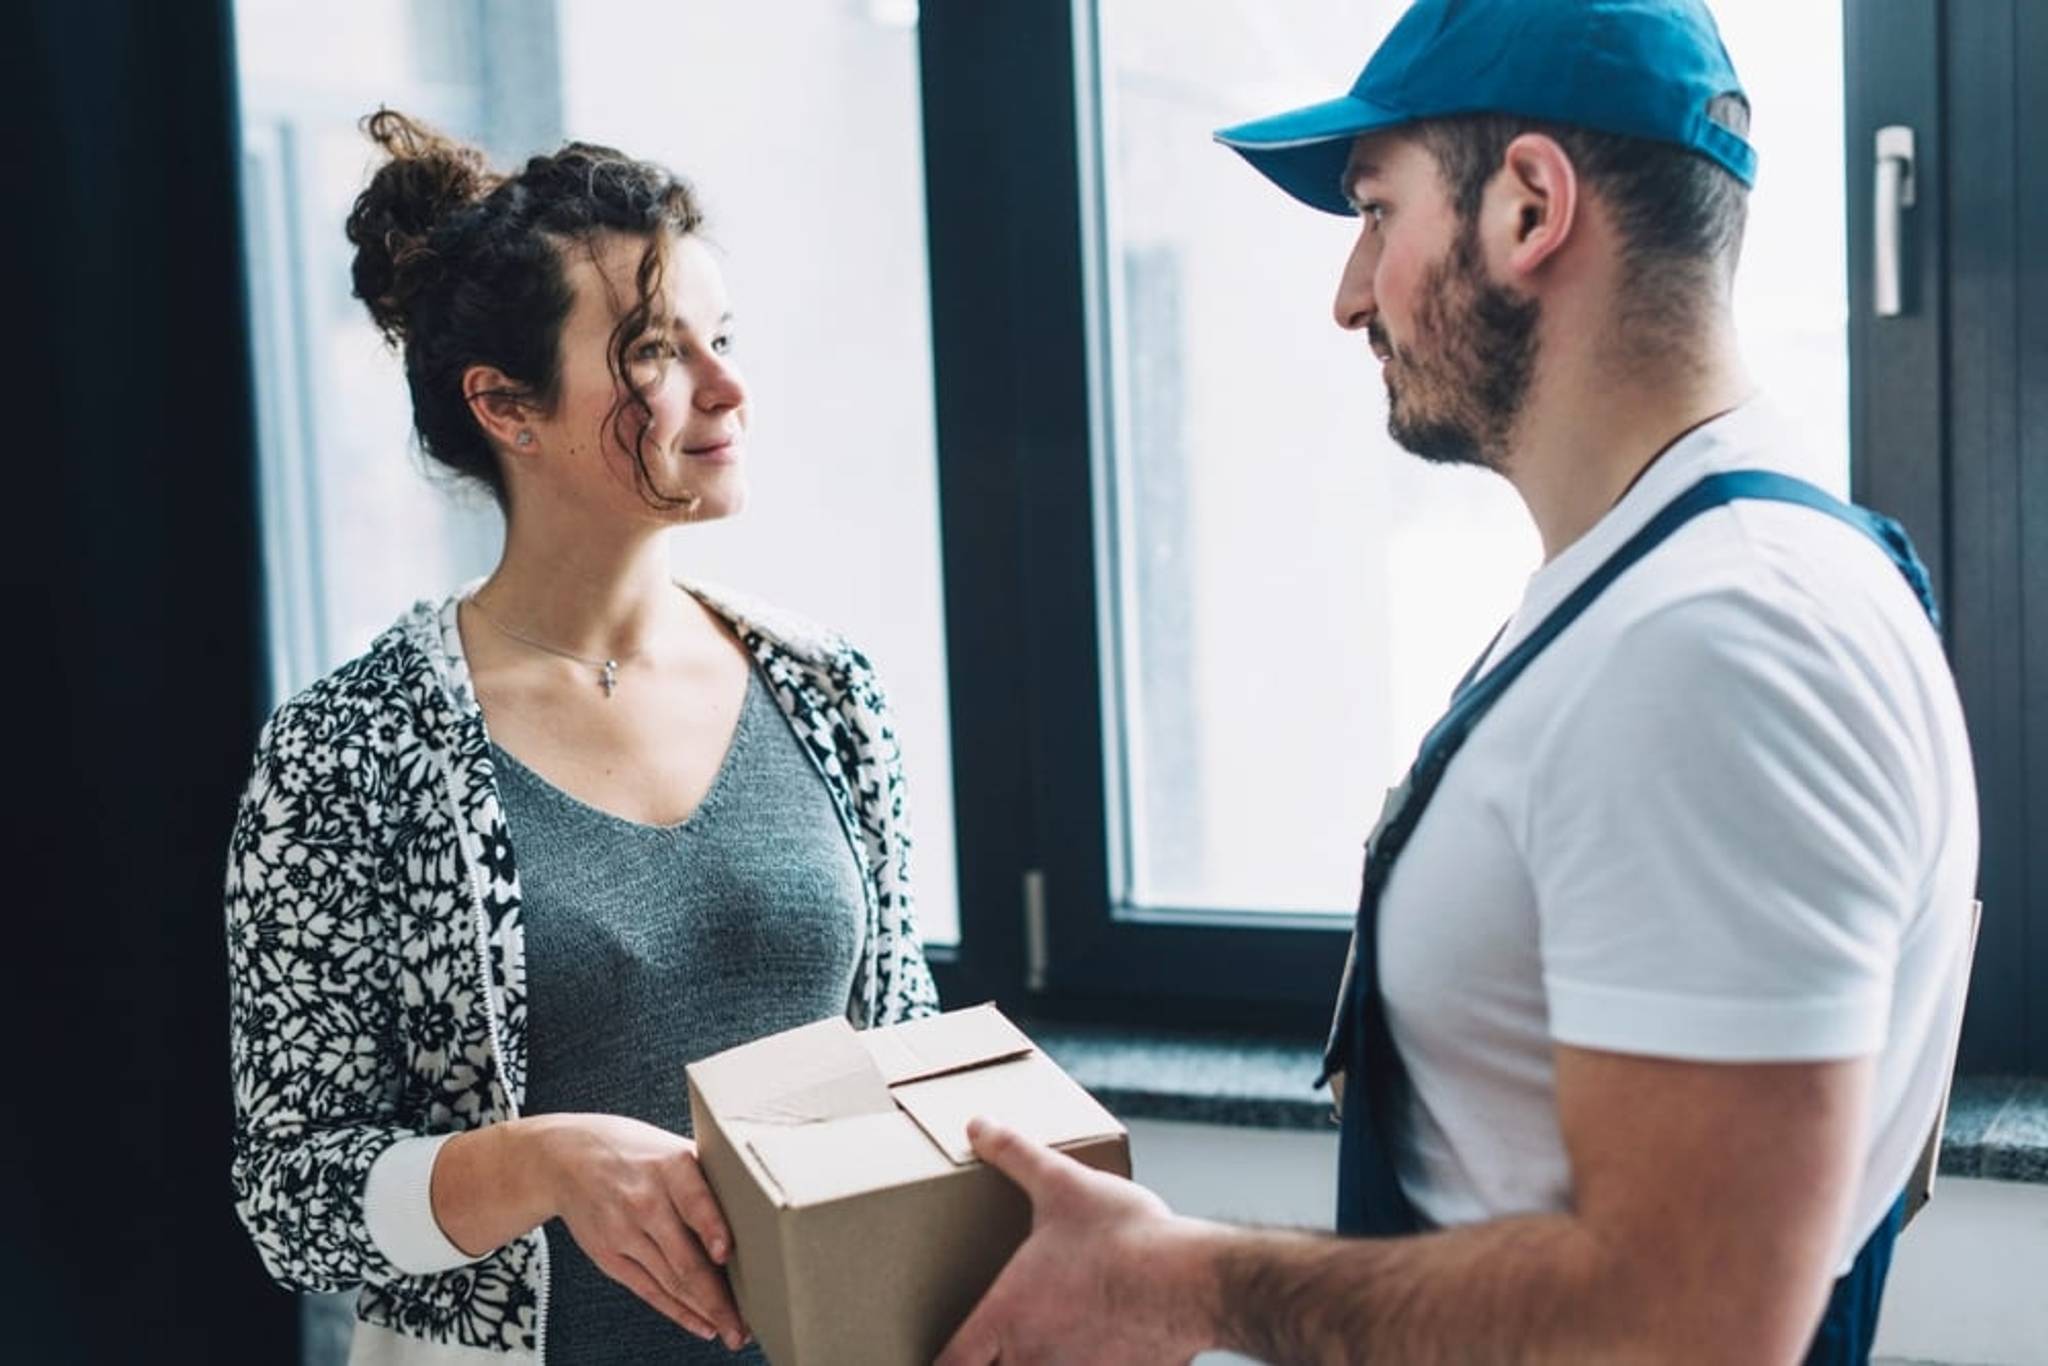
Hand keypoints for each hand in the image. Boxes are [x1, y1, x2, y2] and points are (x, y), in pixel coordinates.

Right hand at [532, 1113, 748, 1350]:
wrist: (565, 1157)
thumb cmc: (633, 1151)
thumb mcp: (670, 1146)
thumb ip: (706, 1176)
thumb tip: (758, 1203)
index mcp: (670, 1166)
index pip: (694, 1200)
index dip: (712, 1228)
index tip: (727, 1253)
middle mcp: (646, 1200)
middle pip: (685, 1257)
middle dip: (719, 1298)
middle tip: (746, 1326)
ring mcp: (623, 1231)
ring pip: (671, 1280)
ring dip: (705, 1312)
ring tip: (733, 1331)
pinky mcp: (608, 1254)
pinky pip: (648, 1290)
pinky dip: (678, 1311)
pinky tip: (702, 1325)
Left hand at [935, 1118, 1217, 1365]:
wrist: (1192, 1281)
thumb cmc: (1122, 1236)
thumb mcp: (1062, 1182)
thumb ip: (1014, 1153)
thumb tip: (977, 1125)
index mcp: (1007, 1316)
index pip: (951, 1363)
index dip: (939, 1361)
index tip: (939, 1352)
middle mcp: (1033, 1358)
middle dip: (990, 1363)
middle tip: (992, 1343)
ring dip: (1038, 1363)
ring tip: (1045, 1342)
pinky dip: (1088, 1363)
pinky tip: (1100, 1345)